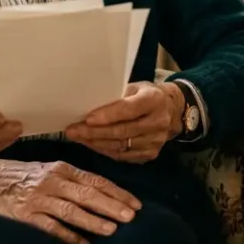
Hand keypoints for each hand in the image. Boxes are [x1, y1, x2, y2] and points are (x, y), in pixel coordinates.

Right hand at [0, 159, 141, 243]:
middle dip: (111, 206)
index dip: (117, 192)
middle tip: (131, 217)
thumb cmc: (23, 175)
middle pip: (87, 194)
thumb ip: (73, 180)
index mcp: (61, 168)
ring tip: (112, 230)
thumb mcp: (49, 170)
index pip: (95, 180)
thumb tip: (103, 193)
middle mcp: (52, 181)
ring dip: (93, 220)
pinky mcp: (25, 215)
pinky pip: (50, 227)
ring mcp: (38, 198)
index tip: (135, 203)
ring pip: (70, 210)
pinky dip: (67, 236)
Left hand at [64, 81, 183, 162]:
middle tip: (72, 131)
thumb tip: (87, 104)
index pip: (129, 109)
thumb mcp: (135, 87)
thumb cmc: (146, 95)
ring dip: (95, 143)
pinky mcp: (150, 154)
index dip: (108, 115)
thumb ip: (117, 96)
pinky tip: (91, 144)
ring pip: (120, 146)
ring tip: (77, 138)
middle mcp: (158, 122)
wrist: (171, 110)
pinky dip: (104, 150)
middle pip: (122, 131)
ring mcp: (155, 141)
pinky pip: (123, 156)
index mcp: (154, 100)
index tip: (87, 119)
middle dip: (94, 132)